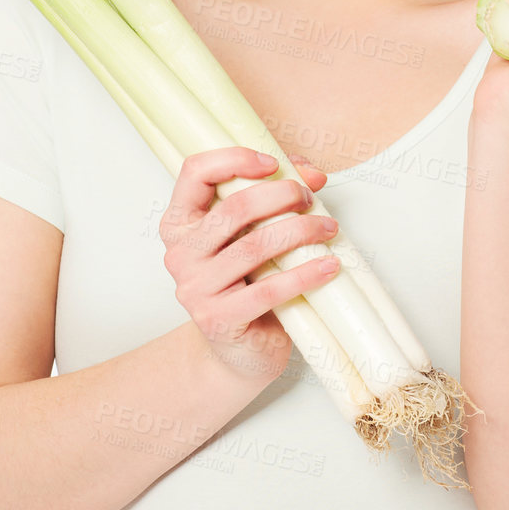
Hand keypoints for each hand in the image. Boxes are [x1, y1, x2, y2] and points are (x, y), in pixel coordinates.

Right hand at [159, 147, 337, 381]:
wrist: (237, 351)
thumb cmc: (246, 285)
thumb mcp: (250, 236)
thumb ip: (272, 198)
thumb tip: (311, 174)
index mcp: (179, 223)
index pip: (196, 171)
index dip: (235, 158)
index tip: (273, 163)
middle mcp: (179, 253)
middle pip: (234, 207)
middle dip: (282, 195)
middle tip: (309, 199)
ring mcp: (195, 288)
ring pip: (255, 245)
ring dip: (301, 230)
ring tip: (328, 228)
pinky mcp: (218, 319)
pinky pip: (269, 289)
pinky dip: (305, 273)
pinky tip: (329, 264)